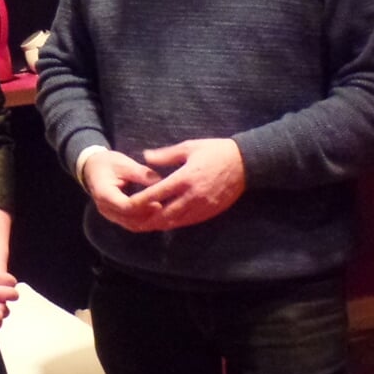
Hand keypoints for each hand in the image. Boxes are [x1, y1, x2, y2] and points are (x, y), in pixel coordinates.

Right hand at [81, 149, 163, 230]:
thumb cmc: (107, 163)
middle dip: (149, 217)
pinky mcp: (116, 217)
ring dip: (149, 223)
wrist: (92, 168)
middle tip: (168, 212)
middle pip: (130, 219)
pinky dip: (145, 222)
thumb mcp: (124, 163)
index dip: (143, 206)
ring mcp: (110, 215)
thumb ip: (141, 173)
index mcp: (104, 194)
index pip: (125, 206)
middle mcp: (105, 208)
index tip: (160, 203)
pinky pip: (131, 224)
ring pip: (132, 225)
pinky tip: (159, 218)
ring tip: (166, 216)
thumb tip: (162, 181)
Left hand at [125, 138, 245, 229]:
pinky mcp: (210, 212)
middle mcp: (192, 196)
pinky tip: (166, 222)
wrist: (245, 163)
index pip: (157, 194)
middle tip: (132, 223)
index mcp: (184, 178)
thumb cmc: (215, 152)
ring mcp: (202, 206)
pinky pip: (189, 222)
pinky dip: (175, 223)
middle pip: (164, 215)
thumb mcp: (189, 147)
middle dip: (147, 221)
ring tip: (145, 225)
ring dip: (160, 224)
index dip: (140, 201)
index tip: (127, 204)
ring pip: (176, 222)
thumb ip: (166, 155)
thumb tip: (145, 156)